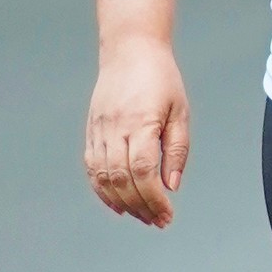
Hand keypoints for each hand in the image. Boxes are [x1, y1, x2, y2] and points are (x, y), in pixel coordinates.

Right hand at [85, 36, 189, 226]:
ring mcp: (99, 130)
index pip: (143, 171)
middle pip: (122, 179)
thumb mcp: (180, 111)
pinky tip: (118, 204)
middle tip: (157, 221)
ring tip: (141, 216)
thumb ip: (176, 149)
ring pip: (103, 177)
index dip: (154, 198)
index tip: (167, 214)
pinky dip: (102, 190)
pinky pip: (92, 168)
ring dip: (121, 202)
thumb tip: (171, 186)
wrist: (130, 50)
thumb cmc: (161, 79)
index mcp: (140, 122)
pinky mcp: (92, 131)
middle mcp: (115, 128)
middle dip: (140, 206)